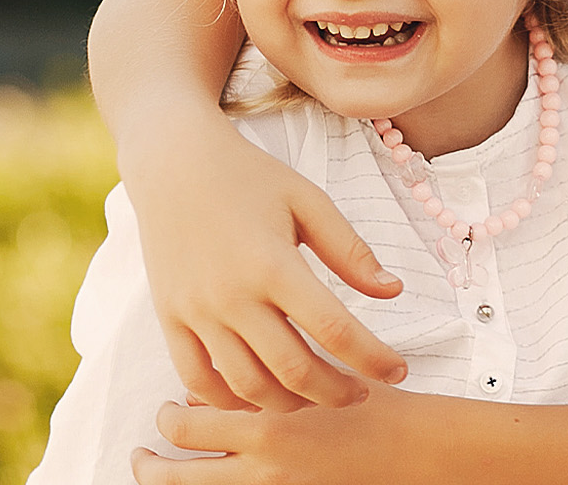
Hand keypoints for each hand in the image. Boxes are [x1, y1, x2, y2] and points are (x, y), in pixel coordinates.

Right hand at [120, 112, 409, 410]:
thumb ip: (350, 250)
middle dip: (336, 393)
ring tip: (315, 395)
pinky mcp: (170, 319)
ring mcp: (197, 312)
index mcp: (274, 264)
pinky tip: (260, 395)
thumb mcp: (308, 201)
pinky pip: (198, 380)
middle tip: (361, 394)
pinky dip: (230, 400)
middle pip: (293, 371)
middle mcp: (232, 296)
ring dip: (289, 403)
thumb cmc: (249, 178)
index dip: (373, 358)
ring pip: (247, 386)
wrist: (173, 164)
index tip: (398, 371)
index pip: (334, 329)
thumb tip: (393, 292)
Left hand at [132, 386, 438, 484]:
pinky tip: (212, 476)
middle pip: (175, 476)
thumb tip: (208, 390)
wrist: (418, 452)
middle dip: (150, 463)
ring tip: (159, 469)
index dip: (167, 417)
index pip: (185, 427)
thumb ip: (262, 380)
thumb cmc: (372, 405)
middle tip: (142, 451)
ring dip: (171, 482)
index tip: (169, 406)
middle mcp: (262, 468)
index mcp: (266, 428)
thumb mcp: (315, 378)